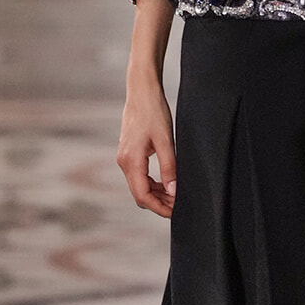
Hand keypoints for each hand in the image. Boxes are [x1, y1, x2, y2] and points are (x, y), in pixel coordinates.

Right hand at [117, 80, 176, 216]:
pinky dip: (152, 183)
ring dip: (157, 194)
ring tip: (176, 195)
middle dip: (159, 203)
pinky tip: (167, 182)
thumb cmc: (154, 112)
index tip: (175, 212)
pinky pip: (139, 176)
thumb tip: (173, 191)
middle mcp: (124, 162)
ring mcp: (125, 158)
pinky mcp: (129, 153)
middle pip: (140, 194)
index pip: (143, 196)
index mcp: (131, 161)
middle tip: (180, 205)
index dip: (159, 208)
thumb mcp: (166, 141)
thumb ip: (169, 167)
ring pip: (139, 186)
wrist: (141, 92)